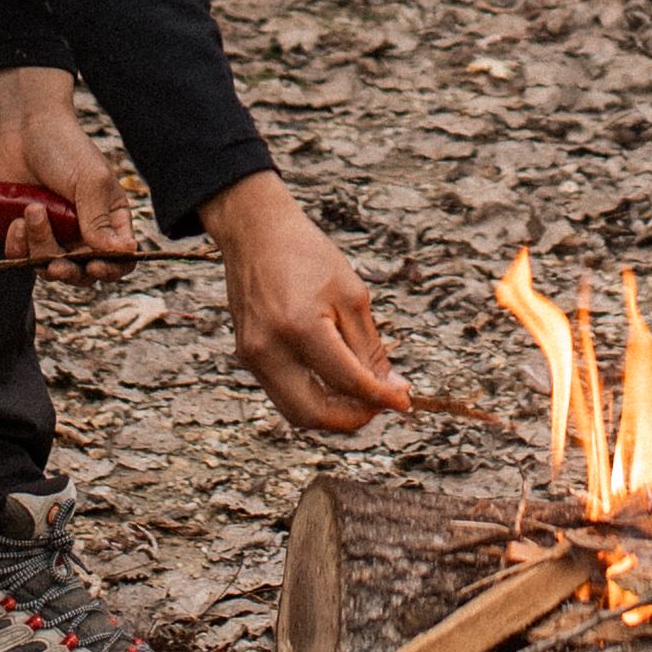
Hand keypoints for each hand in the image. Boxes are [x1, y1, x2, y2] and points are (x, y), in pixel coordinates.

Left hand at [0, 68, 140, 263]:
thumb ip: (100, 220)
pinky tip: (17, 221)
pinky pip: (22, 257)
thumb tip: (122, 253)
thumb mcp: (90, 181)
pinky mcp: (26, 232)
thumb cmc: (65, 147)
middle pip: (82, 272)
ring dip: (39, 247)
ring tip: (32, 211)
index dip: (110, 270)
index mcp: (110, 219)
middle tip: (55, 264)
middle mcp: (84, 231)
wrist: (24, 128)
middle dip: (67, 270)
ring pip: (49, 266)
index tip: (94, 267)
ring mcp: (54, 233)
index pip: (120, 258)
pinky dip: (18, 246)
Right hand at [202, 169, 409, 434]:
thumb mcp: (352, 295)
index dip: (381, 398)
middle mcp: (269, 349)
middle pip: (314, 414)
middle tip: (381, 406)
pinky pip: (283, 394)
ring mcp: (252, 356)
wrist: (256, 232)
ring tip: (362, 396)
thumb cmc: (307, 255)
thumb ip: (370, 348)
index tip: (404, 402)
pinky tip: (336, 382)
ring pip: (296, 412)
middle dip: (353, 419)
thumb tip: (391, 391)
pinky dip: (313, 397)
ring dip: (332, 414)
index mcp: (300, 327)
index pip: (347, 382)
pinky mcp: (246, 357)